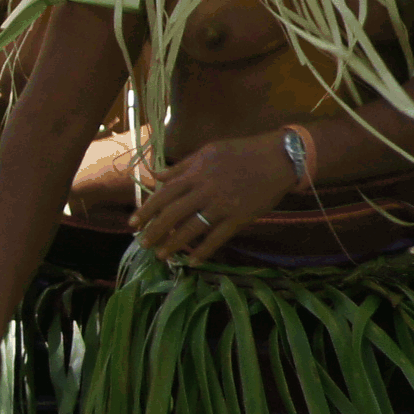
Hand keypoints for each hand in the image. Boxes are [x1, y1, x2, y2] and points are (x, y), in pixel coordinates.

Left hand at [132, 131, 291, 263]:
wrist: (280, 158)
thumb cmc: (242, 152)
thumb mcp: (208, 151)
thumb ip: (182, 165)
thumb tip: (156, 175)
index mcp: (196, 173)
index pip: (164, 194)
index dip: (146, 210)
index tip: (133, 224)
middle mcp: (205, 190)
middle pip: (173, 214)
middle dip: (154, 231)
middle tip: (142, 244)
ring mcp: (223, 205)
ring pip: (192, 229)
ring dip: (174, 244)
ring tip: (161, 255)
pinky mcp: (240, 218)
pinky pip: (218, 238)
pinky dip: (203, 251)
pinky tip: (192, 261)